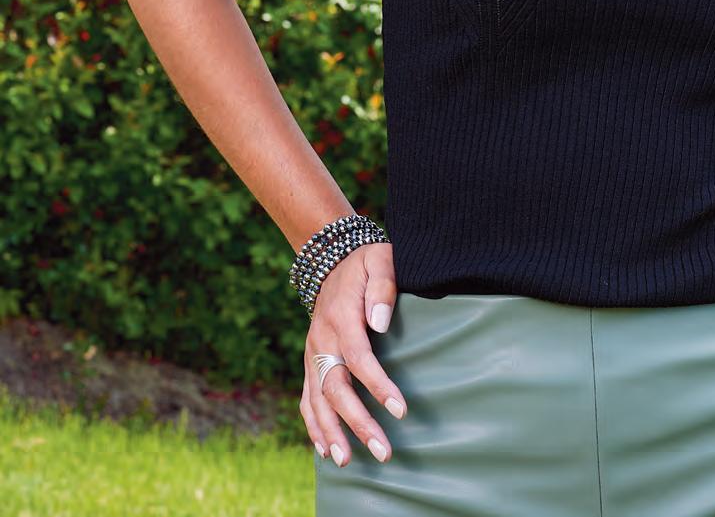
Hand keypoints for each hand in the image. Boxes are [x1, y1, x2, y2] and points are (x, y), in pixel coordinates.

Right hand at [300, 240, 406, 467]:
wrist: (330, 260)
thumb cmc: (365, 263)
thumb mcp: (379, 260)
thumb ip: (383, 287)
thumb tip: (381, 324)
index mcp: (341, 317)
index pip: (360, 359)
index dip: (379, 386)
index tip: (401, 410)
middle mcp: (322, 339)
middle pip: (336, 388)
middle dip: (358, 423)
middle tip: (383, 451)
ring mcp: (312, 352)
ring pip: (317, 399)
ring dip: (331, 432)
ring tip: (348, 461)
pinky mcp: (311, 361)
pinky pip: (306, 398)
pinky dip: (313, 425)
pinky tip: (326, 450)